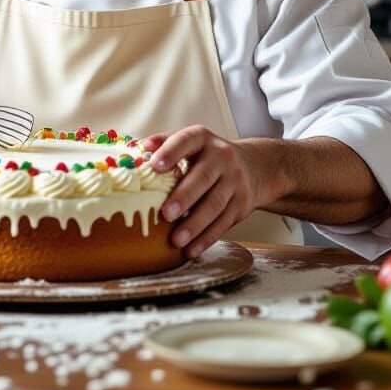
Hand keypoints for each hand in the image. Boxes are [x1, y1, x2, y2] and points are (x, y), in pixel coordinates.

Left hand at [140, 126, 260, 259]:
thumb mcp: (190, 142)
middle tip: (166, 214)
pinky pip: (223, 223)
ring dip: (195, 224)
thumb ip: (164, 143)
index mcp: (202, 139)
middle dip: (184, 197)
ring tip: (176, 240)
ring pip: (215, 204)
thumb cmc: (207, 156)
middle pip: (203, 178)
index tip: (154, 166)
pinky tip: (191, 250)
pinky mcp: (243, 203)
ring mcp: (235, 181)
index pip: (186, 141)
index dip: (170, 152)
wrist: (253, 167)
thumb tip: (137, 149)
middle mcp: (222, 157)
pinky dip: (206, 238)